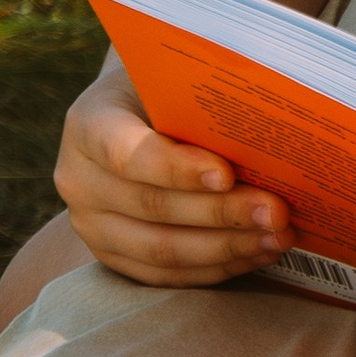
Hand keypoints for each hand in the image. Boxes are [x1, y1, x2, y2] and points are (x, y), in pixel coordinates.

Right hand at [52, 64, 290, 285]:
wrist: (137, 113)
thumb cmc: (167, 91)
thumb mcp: (174, 81)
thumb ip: (203, 105)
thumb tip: (270, 134)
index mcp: (88, 124)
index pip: (127, 153)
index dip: (176, 169)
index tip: (227, 175)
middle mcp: (78, 179)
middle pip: (152, 207)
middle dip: (222, 214)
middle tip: (277, 213)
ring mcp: (90, 225)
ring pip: (160, 250)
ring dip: (227, 248)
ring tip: (277, 238)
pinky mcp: (113, 257)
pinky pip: (165, 275)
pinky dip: (215, 269)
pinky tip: (257, 254)